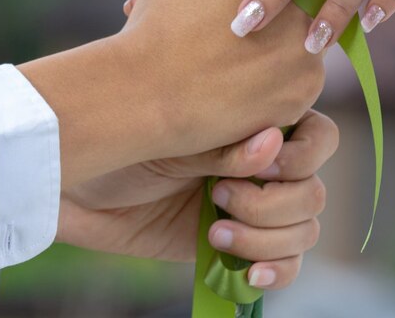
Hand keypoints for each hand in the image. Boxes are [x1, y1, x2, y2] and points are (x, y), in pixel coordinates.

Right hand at [19, 0, 325, 186]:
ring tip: (243, 55)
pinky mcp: (307, 89)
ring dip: (284, 46)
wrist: (148, 86)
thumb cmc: (158, 16)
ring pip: (308, 41)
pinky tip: (245, 82)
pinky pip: (301, 81)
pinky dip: (279, 82)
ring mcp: (310, 46)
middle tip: (250, 20)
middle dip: (288, 6)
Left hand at [58, 112, 337, 290]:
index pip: (318, 135)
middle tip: (218, 195)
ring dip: (267, 236)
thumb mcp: (172, 134)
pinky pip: (284, 265)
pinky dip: (276, 270)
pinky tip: (247, 271)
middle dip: (273, 201)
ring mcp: (251, 207)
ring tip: (216, 229)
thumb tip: (272, 142)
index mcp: (253, 122)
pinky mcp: (236, 247)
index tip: (265, 162)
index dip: (305, 153)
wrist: (75, 183)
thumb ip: (224, 143)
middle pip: (314, 189)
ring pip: (304, 229)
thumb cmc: (118, 139)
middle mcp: (260, 165)